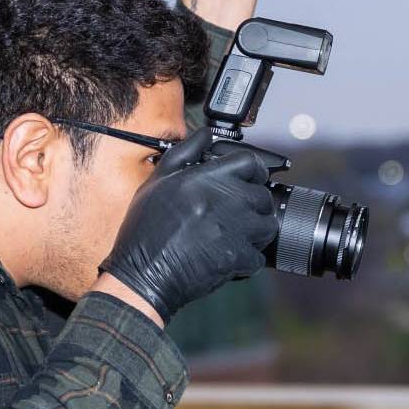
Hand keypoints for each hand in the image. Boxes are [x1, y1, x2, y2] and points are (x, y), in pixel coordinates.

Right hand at [100, 128, 277, 322]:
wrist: (142, 274)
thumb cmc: (146, 230)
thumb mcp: (157, 182)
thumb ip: (185, 153)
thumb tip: (205, 134)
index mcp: (205, 178)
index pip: (250, 162)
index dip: (255, 169)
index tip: (252, 178)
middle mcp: (223, 200)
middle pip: (262, 195)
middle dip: (255, 204)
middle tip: (240, 213)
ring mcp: (233, 229)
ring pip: (267, 225)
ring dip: (256, 231)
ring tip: (236, 236)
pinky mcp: (236, 257)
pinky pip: (257, 256)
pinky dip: (247, 260)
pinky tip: (229, 257)